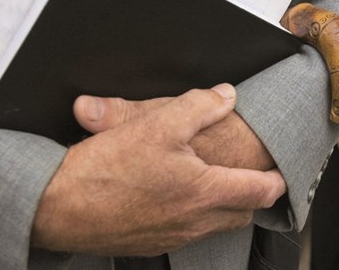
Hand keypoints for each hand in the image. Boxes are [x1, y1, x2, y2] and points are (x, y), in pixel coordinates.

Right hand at [30, 84, 286, 255]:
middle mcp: (195, 222)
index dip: (277, 179)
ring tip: (217, 186)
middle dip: (253, 195)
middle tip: (253, 177)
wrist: (57, 208)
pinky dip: (195, 217)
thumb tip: (226, 95)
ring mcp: (173, 237)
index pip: (261, 191)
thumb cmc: (105, 169)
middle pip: (243, 213)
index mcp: (205, 192)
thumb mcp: (157, 123)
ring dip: (224, 207)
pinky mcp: (151, 243)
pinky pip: (187, 234)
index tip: (281, 170)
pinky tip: (175, 199)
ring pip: (215, 226)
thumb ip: (199, 106)